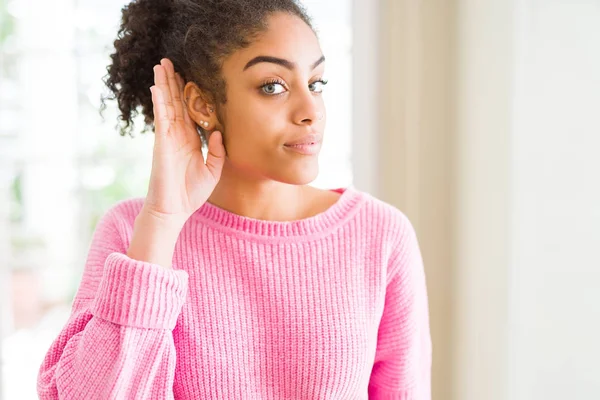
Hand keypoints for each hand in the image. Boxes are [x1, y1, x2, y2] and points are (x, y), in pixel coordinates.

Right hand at [144, 58, 224, 221]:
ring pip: (166, 105)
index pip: (189, 111)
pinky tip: (157, 87)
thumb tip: (220, 133)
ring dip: (163, 84)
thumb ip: (218, 152)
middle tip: (170, 61)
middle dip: (172, 82)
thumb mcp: (213, 171)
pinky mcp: (162, 143)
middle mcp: (178, 135)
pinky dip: (159, 102)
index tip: (188, 76)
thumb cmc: (191, 193)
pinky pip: (161, 118)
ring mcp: (168, 137)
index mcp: (191, 141)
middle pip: (176, 102)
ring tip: (161, 65)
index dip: (188, 93)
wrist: (174, 209)